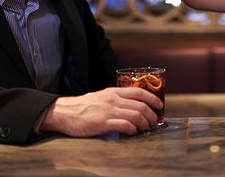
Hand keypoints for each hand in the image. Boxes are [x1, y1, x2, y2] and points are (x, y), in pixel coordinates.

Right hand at [39, 87, 162, 136]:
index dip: (152, 98)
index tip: (160, 105)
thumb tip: (132, 107)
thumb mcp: (101, 97)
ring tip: (146, 129)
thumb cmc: (83, 107)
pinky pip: (125, 126)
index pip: (138, 92)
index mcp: (113, 92)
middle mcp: (113, 99)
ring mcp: (108, 111)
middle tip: (154, 122)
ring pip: (135, 115)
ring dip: (144, 123)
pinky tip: (133, 132)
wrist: (64, 112)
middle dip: (151, 115)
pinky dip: (133, 130)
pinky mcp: (103, 123)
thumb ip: (115, 99)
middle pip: (140, 105)